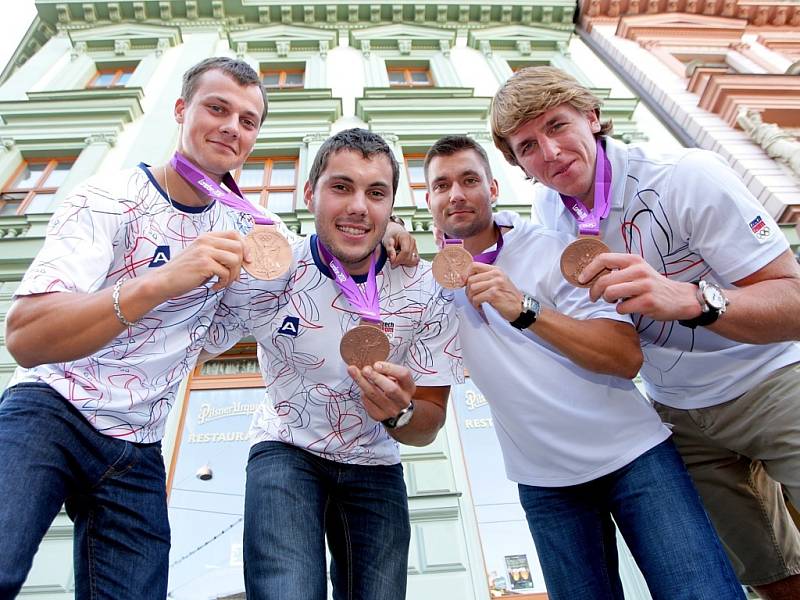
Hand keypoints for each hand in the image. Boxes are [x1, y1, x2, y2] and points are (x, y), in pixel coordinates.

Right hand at [153, 231, 247, 294]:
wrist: (164, 280)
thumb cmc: (184, 271)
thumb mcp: (202, 255)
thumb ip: (219, 253)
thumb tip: (243, 260)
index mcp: (207, 237)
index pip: (234, 233)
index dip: (245, 246)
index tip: (247, 261)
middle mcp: (206, 241)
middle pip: (238, 247)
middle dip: (240, 265)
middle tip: (232, 277)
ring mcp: (205, 251)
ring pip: (235, 260)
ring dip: (233, 276)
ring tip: (223, 282)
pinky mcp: (204, 263)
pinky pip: (226, 273)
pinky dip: (223, 283)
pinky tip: (214, 286)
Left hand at [347, 361, 415, 422]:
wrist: (396, 410)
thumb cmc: (395, 388)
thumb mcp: (397, 378)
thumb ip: (387, 371)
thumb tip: (372, 366)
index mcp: (409, 387)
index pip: (403, 375)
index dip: (389, 368)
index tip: (376, 364)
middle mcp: (403, 400)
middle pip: (390, 389)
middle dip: (376, 377)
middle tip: (365, 369)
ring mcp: (391, 410)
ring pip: (374, 395)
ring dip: (362, 382)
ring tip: (352, 371)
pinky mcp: (379, 416)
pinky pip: (367, 402)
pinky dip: (362, 392)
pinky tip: (361, 386)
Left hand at [383, 221, 419, 267]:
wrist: (394, 231)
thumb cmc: (390, 235)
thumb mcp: (386, 242)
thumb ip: (389, 250)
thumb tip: (393, 259)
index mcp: (405, 237)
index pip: (405, 252)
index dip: (399, 259)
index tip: (392, 263)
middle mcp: (412, 241)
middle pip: (410, 257)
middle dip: (401, 262)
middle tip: (393, 261)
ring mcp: (415, 246)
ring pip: (414, 260)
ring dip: (406, 263)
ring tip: (398, 259)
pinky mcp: (415, 250)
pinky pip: (415, 260)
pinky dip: (409, 262)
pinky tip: (402, 259)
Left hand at [464, 262, 522, 321]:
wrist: (520, 307)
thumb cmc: (508, 297)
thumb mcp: (498, 282)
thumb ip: (485, 278)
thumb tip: (465, 279)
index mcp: (496, 270)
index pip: (474, 265)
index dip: (465, 274)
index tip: (463, 282)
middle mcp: (496, 274)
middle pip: (471, 279)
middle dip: (468, 291)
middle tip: (472, 298)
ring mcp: (495, 283)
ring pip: (472, 289)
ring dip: (471, 298)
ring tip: (476, 303)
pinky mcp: (494, 294)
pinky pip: (476, 298)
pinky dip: (476, 304)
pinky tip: (480, 307)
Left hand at [580, 253, 701, 320]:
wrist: (679, 298)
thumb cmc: (653, 285)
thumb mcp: (638, 270)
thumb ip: (618, 270)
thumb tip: (591, 276)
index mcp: (633, 260)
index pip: (604, 259)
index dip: (589, 270)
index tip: (581, 279)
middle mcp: (638, 271)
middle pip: (604, 281)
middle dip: (594, 291)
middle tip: (595, 297)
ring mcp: (644, 286)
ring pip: (610, 294)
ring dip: (607, 300)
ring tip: (614, 301)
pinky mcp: (647, 302)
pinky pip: (621, 308)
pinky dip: (621, 310)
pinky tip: (628, 307)